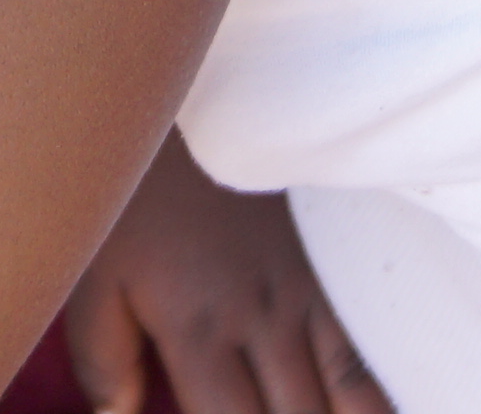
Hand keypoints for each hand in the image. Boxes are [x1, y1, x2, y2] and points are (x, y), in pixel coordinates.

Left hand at [60, 141, 379, 413]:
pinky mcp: (332, 268)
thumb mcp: (92, 280)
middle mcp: (262, 320)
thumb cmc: (131, 197)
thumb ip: (104, 364)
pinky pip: (367, 347)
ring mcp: (306, 294)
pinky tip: (389, 412)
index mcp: (198, 332)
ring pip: (349, 395)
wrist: (188, 98)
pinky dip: (381, 395)